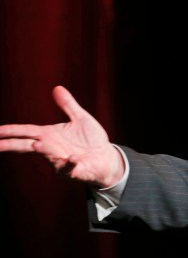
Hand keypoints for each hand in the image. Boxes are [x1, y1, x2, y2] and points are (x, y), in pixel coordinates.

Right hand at [0, 85, 123, 187]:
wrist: (107, 158)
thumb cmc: (92, 140)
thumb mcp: (81, 118)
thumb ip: (68, 105)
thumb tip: (57, 87)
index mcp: (49, 135)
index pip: (25, 131)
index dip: (10, 130)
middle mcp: (51, 148)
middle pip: (26, 145)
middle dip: (10, 145)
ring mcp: (60, 160)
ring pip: (47, 155)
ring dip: (42, 150)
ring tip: (35, 144)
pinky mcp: (74, 170)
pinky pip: (69, 168)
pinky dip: (70, 164)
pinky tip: (72, 159)